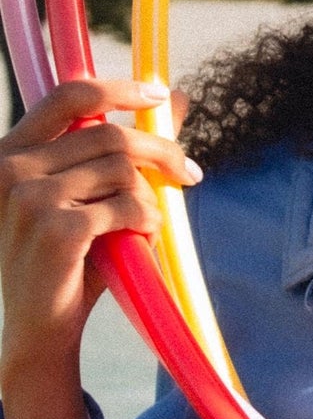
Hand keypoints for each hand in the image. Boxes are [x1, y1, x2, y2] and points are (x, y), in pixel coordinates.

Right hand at [0, 78, 197, 418]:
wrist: (37, 329)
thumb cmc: (64, 261)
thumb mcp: (85, 197)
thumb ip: (117, 150)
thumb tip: (177, 99)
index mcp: (9, 154)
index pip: (67, 96)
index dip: (119, 89)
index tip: (160, 95)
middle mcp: (11, 169)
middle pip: (110, 135)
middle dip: (161, 151)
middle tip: (189, 173)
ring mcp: (30, 198)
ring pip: (123, 171)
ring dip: (150, 198)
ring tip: (148, 224)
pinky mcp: (58, 229)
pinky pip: (128, 206)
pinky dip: (147, 221)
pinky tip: (143, 239)